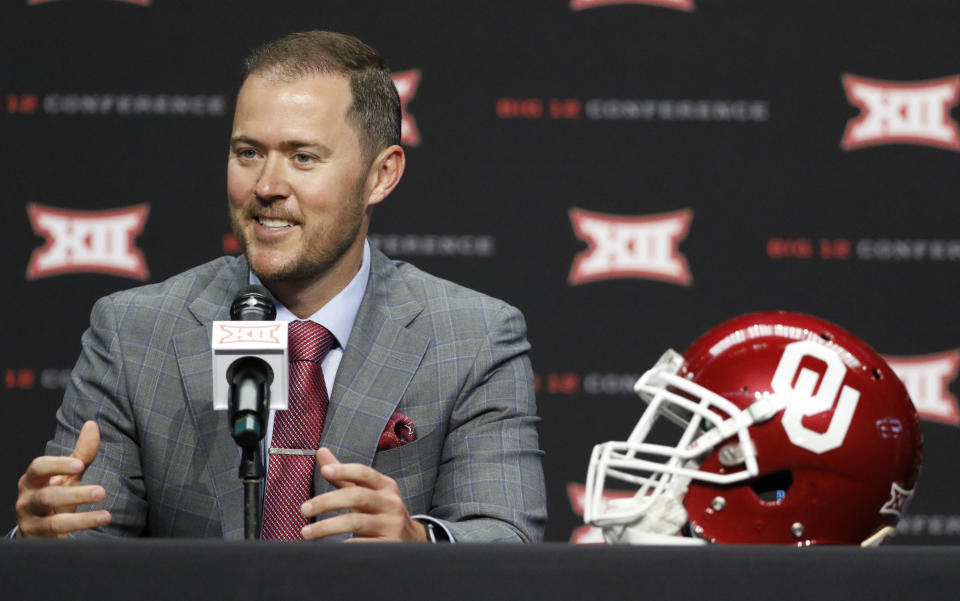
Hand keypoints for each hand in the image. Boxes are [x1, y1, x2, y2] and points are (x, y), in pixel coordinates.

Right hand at [15, 421, 111, 537]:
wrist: (38, 528)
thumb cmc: (55, 493)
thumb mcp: (68, 474)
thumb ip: (81, 453)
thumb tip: (92, 424)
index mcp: (33, 480)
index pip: (38, 467)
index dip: (57, 465)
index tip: (79, 465)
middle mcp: (27, 500)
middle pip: (46, 496)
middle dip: (75, 494)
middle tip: (101, 492)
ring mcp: (30, 523)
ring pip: (52, 523)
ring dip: (80, 520)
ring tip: (106, 516)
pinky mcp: (38, 541)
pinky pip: (56, 541)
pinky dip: (73, 538)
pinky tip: (89, 534)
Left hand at [299, 448, 427, 541]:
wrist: (410, 539)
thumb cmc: (380, 511)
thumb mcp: (367, 490)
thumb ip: (343, 475)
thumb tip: (321, 452)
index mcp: (385, 485)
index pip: (364, 473)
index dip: (345, 470)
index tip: (324, 471)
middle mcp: (390, 502)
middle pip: (357, 496)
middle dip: (327, 502)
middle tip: (304, 509)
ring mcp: (391, 524)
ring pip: (356, 522)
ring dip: (326, 527)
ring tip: (306, 532)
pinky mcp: (389, 545)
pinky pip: (361, 545)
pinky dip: (341, 546)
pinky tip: (326, 549)